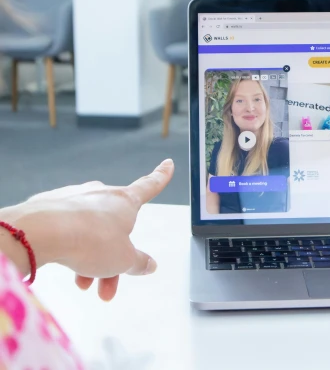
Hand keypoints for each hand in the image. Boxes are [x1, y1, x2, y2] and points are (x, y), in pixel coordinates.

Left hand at [0, 159, 173, 300]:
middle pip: (114, 228)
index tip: (168, 164)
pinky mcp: (49, 207)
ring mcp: (74, 199)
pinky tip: (63, 261)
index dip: (161, 176)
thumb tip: (149, 265)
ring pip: (88, 232)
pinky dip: (68, 247)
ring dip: (89, 259)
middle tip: (108, 285)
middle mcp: (100, 194)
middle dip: (112, 256)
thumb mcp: (123, 260)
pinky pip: (66, 230)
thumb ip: (138, 262)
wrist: (41, 233)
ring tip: (83, 283)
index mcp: (125, 201)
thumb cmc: (88, 239)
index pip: (149, 186)